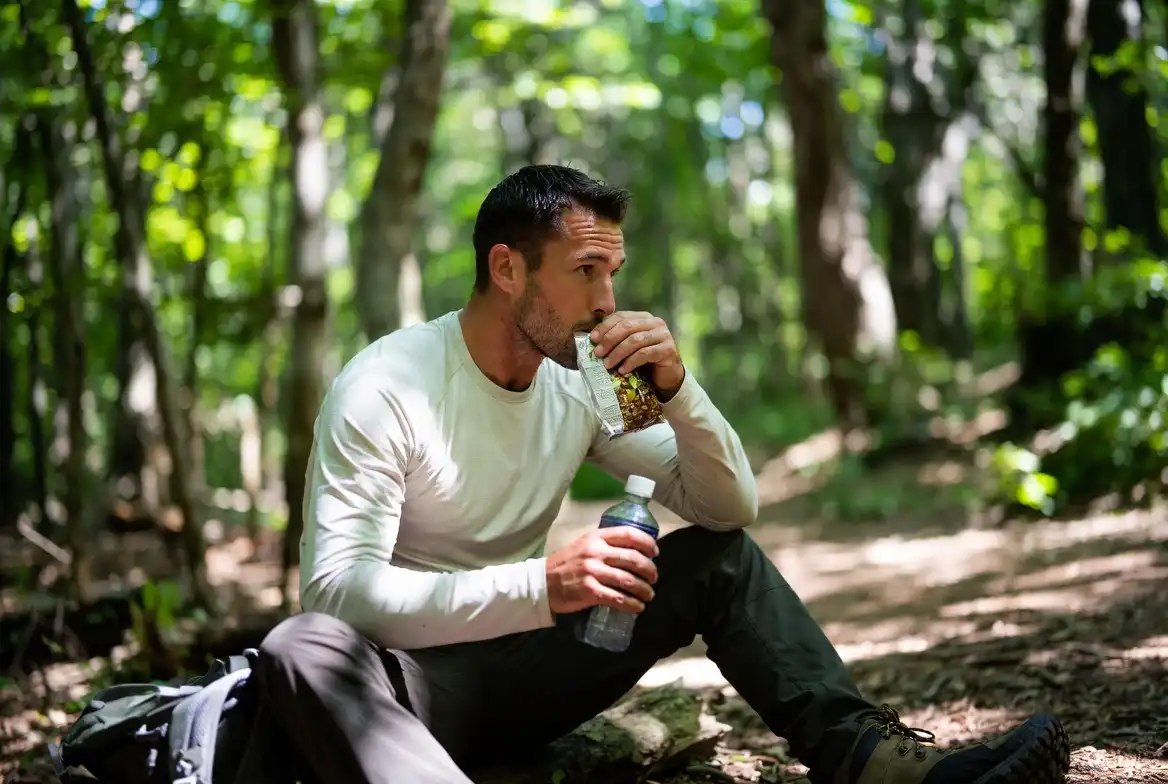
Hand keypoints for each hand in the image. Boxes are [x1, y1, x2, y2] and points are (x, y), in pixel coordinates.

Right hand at [545, 526, 659, 614]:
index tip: (655, 552)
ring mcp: (592, 571)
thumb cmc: (566, 564)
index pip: (628, 534)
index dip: (647, 543)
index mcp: (596, 537)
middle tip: (654, 578)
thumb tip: (633, 551)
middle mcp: (595, 552)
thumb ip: (605, 544)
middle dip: (649, 570)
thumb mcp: (584, 545)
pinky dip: (631, 604)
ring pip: (628, 580)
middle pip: (633, 559)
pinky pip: (617, 598)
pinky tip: (638, 607)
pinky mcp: (589, 591)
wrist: (542, 582)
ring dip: (644, 589)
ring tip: (649, 595)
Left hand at [590, 311, 684, 392]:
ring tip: (608, 364)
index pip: (621, 316)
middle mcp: (655, 323)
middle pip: (627, 327)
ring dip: (618, 353)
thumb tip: (594, 339)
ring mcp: (664, 335)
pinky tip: (622, 370)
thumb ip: (617, 338)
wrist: (667, 376)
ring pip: (635, 340)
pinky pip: (645, 354)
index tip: (593, 339)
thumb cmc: (645, 360)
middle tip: (598, 353)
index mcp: (644, 317)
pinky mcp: (668, 349)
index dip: (605, 327)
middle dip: (609, 340)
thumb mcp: (629, 346)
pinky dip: (631, 362)